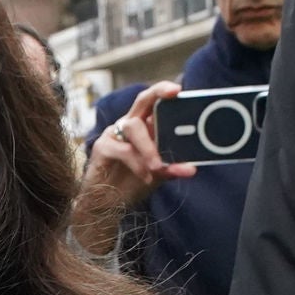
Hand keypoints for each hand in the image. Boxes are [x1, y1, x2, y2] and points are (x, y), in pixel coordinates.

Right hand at [75, 81, 195, 253]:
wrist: (107, 204)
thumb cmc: (133, 182)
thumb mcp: (158, 174)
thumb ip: (171, 167)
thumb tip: (192, 168)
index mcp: (145, 126)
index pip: (155, 102)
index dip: (165, 91)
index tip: (180, 89)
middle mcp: (129, 125)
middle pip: (143, 100)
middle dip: (159, 93)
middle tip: (175, 94)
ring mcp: (114, 134)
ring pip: (133, 127)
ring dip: (149, 147)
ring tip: (157, 167)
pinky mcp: (102, 148)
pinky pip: (122, 150)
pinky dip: (137, 164)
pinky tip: (146, 177)